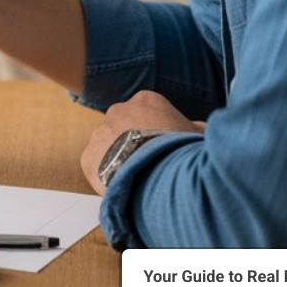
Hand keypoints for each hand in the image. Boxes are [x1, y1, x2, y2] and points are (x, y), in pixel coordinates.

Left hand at [80, 91, 197, 194]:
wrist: (158, 172)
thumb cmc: (181, 151)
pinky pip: (97, 166)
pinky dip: (107, 176)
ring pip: (108, 146)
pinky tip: (124, 185)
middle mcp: (118, 111)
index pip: (149, 111)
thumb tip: (199, 127)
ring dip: (119, 159)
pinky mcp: (88, 156)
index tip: (164, 147)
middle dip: (134, 142)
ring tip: (138, 178)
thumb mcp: (196, 135)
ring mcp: (100, 132)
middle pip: (125, 126)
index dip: (157, 131)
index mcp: (146, 100)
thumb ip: (194, 127)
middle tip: (150, 164)